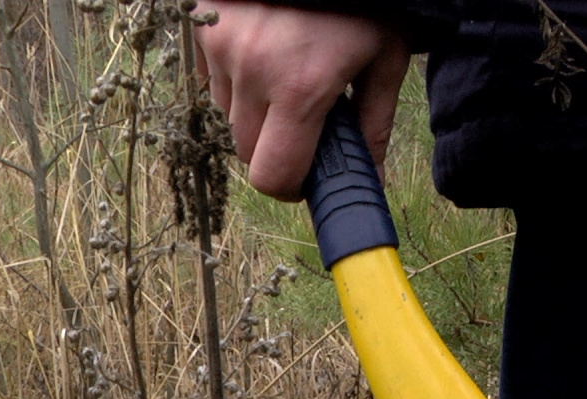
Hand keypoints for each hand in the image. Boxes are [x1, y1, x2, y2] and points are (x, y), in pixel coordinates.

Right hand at [194, 1, 409, 200]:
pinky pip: (215, 79)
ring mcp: (222, 45)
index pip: (272, 176)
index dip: (291, 186)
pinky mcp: (203, 24)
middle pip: (248, 151)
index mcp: (301, 87)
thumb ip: (374, 125)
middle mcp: (253, 70)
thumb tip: (370, 178)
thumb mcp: (383, 57)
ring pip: (229, 116)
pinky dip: (238, 79)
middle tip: (307, 120)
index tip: (307, 176)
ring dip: (256, 112)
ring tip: (289, 72)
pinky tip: (267, 50)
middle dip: (277, 147)